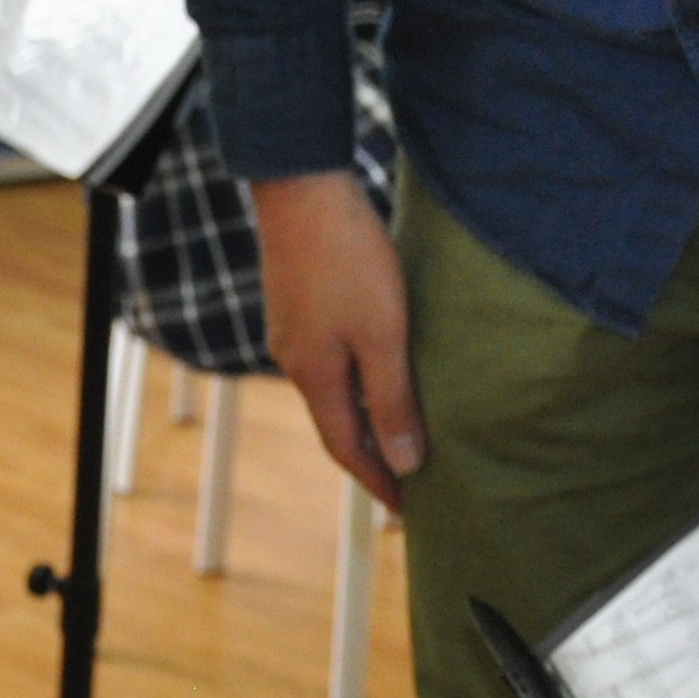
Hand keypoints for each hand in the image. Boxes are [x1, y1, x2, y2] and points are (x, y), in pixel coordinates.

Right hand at [254, 169, 421, 508]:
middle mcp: (294, 359)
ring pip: (331, 389)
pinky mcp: (296, 300)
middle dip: (370, 454)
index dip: (377, 481)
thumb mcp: (383, 334)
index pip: (347, 447)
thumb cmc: (347, 259)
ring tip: (398, 429)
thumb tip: (403, 462)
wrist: (303, 187)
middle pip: (335, 422)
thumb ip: (393, 399)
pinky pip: (327, 358)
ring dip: (363, 414)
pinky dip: (354, 379)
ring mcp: (291, 328)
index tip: (406, 510)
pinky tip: (376, 368)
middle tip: (407, 478)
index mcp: (315, 375)